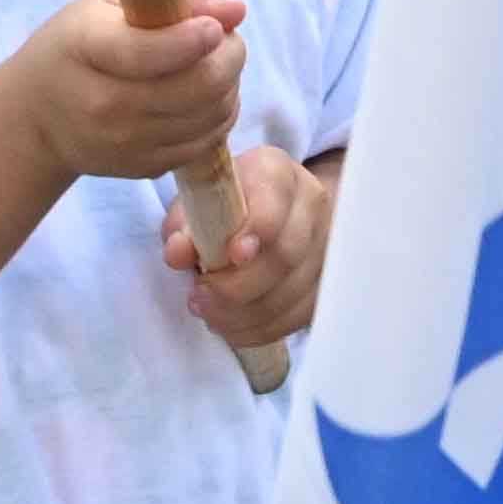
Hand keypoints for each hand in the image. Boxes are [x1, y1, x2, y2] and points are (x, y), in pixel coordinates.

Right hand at [0, 0, 254, 194]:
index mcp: (85, 48)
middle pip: (195, 87)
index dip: (191, 39)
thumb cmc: (77, 45)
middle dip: (230, 56)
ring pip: (210, 115)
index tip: (216, 26)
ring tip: (216, 62)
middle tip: (227, 37)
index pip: (144, 52)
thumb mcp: (108, 2)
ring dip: (230, 84)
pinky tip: (206, 94)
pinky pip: (206, 142)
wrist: (38, 118)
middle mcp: (102, 104)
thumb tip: (234, 9)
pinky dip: (220, 114)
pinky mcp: (144, 168)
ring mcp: (124, 143)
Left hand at [172, 140, 336, 359]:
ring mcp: (325, 247)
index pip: (275, 201)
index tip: (231, 255)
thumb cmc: (229, 203)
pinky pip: (296, 317)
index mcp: (278, 174)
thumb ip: (184, 224)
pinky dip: (259, 329)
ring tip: (208, 314)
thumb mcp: (200, 201)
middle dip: (238, 286)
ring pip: (292, 293)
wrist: (276, 208)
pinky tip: (231, 326)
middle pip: (287, 254)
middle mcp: (311, 207)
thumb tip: (178, 252)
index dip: (257, 229)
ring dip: (243, 314)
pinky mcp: (324, 284)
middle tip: (199, 297)